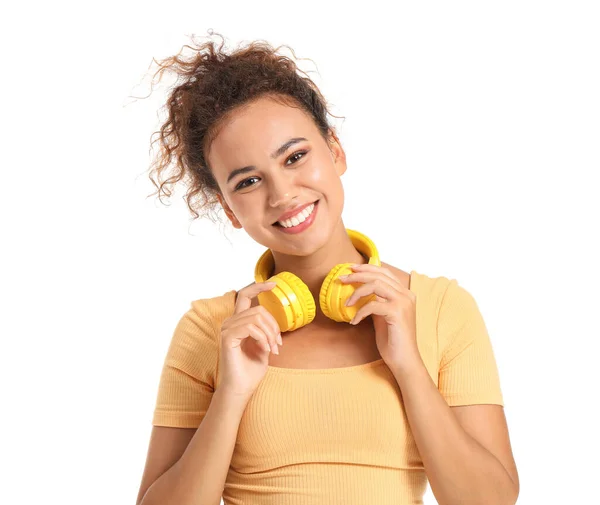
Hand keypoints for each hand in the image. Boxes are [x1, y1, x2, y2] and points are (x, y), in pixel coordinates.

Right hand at [217, 282, 281, 398]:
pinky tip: (266, 350)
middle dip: (274, 326)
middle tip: (278, 344)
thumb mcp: (264, 345)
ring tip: (272, 349)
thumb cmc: (251, 370)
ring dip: (270, 334)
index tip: (275, 283)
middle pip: (258, 309)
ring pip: (256, 317)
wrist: (242, 388)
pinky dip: (263, 338)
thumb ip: (266, 330)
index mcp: (238, 322)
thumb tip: (273, 321)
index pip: (245, 296)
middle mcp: (230, 323)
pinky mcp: (227, 338)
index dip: (259, 287)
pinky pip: (251, 328)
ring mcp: (227, 330)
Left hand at [339, 264, 422, 373]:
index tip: (350, 269)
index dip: (367, 268)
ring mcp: (403, 303)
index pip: (384, 272)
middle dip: (358, 275)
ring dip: (357, 292)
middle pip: (379, 275)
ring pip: (375, 285)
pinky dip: (360, 312)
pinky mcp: (397, 313)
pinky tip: (354, 321)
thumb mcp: (382, 316)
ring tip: (346, 303)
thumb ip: (376, 302)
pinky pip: (373, 305)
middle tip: (342, 279)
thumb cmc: (393, 341)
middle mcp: (406, 295)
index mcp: (404, 293)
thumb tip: (360, 292)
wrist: (404, 361)